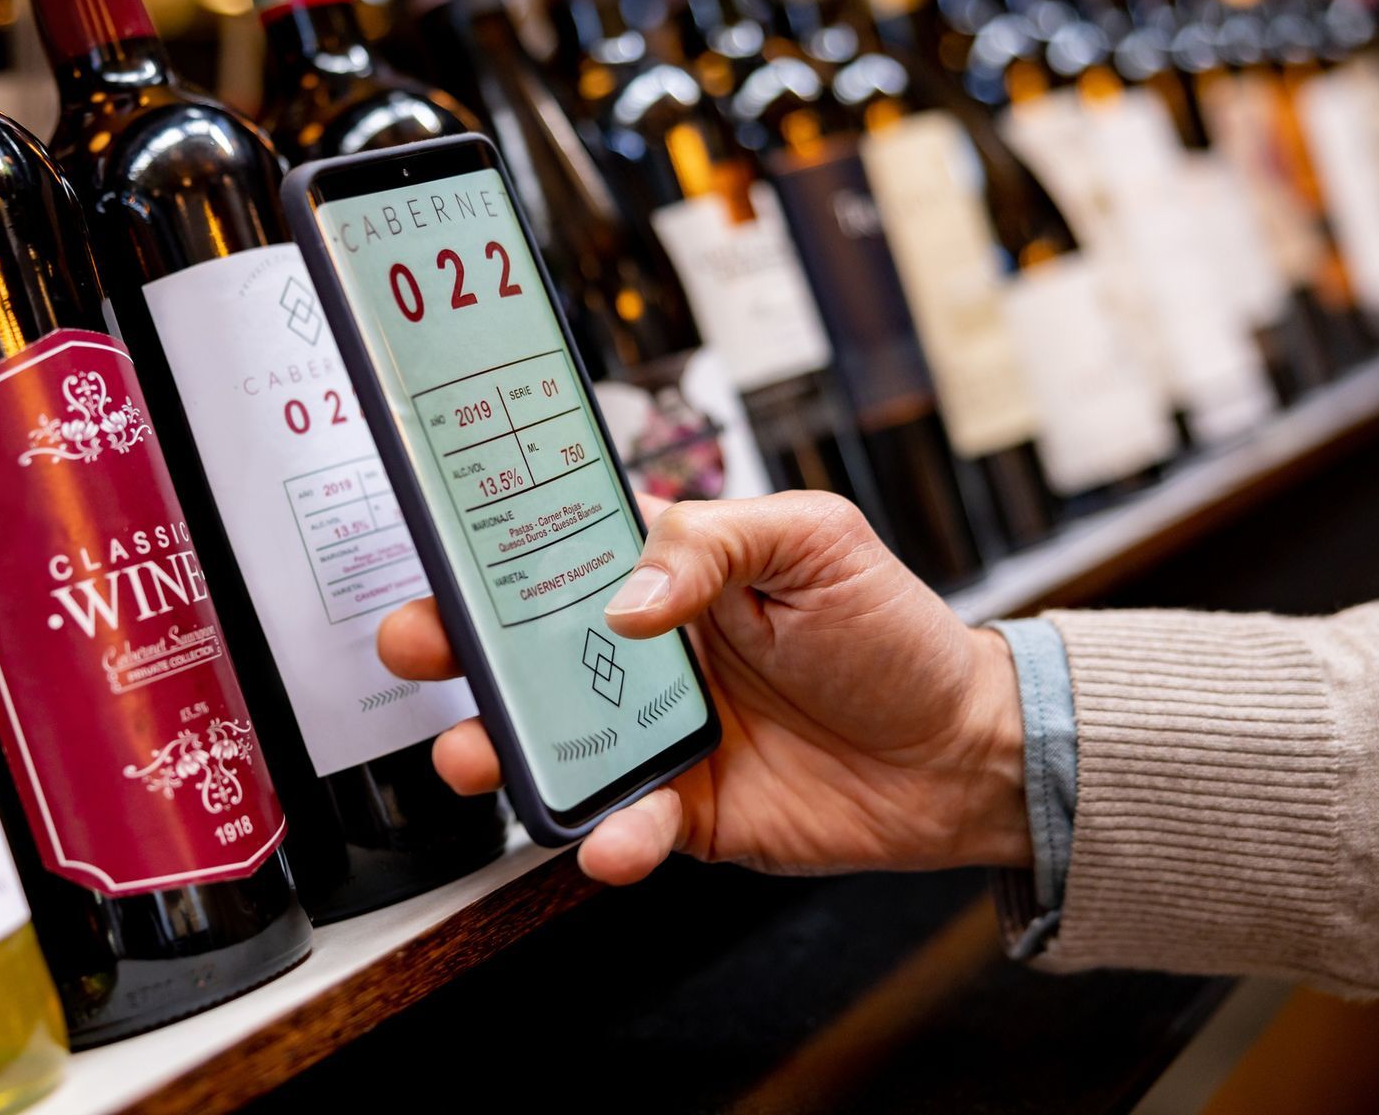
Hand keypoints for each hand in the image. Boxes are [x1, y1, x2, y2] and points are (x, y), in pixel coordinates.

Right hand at [377, 492, 1028, 885]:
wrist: (963, 752)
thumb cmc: (894, 633)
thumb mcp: (815, 541)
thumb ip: (713, 544)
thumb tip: (625, 599)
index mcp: (669, 576)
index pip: (558, 552)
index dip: (493, 550)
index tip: (442, 546)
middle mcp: (646, 656)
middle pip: (523, 650)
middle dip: (454, 647)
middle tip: (415, 644)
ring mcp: (658, 737)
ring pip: (549, 744)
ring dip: (498, 750)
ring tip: (476, 755)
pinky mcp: (685, 812)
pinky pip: (625, 825)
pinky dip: (609, 836)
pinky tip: (616, 834)